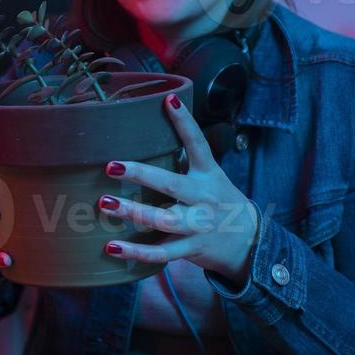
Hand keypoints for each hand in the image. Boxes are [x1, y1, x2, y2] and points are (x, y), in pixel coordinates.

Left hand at [96, 92, 258, 285]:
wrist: (249, 242)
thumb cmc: (220, 202)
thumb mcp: (211, 176)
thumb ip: (186, 160)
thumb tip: (149, 133)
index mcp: (208, 174)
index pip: (198, 144)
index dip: (185, 122)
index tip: (169, 100)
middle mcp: (203, 198)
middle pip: (171, 185)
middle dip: (141, 174)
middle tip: (112, 166)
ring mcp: (197, 225)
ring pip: (163, 220)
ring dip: (133, 212)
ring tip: (105, 203)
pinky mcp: (190, 248)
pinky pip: (160, 254)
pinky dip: (135, 253)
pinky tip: (111, 247)